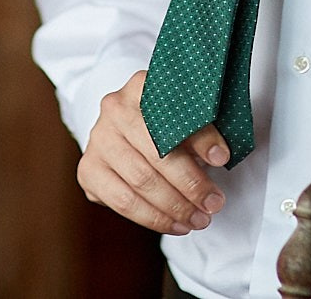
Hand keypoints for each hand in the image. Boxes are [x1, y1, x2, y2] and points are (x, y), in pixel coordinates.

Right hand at [78, 71, 228, 234]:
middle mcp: (113, 110)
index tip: (222, 159)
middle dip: (190, 185)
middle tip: (214, 204)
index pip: (170, 113)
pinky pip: (122, 202)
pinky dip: (153, 218)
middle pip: (154, 153)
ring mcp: (97, 140)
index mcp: (139, 87)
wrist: (127, 133)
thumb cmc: (164, 125)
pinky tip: (175, 224)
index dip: (198, 138)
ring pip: (139, 181)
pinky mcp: (88, 170)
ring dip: (174, 207)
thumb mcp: (184, 119)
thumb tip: (218, 154)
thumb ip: (200, 131)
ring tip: (199, 219)